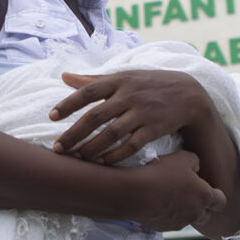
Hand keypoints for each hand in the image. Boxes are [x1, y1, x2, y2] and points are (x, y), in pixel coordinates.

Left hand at [50, 70, 211, 163]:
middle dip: (75, 133)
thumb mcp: (122, 76)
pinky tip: (101, 163)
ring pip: (112, 133)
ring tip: (77, 158)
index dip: (68, 104)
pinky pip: (131, 145)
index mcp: (118, 81)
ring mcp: (142, 113)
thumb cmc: (147, 84)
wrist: (187, 94)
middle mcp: (129, 96)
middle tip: (58, 148)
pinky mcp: (153, 129)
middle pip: (96, 116)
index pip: (88, 91)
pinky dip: (115, 155)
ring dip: (92, 148)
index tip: (51, 117)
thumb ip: (92, 79)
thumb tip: (63, 76)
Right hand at [123, 150, 227, 230]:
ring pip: (189, 219)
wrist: (134, 192)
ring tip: (171, 196)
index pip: (221, 201)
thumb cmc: (160, 172)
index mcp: (204, 196)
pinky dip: (169, 214)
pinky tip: (158, 202)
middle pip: (207, 214)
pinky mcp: (164, 228)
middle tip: (190, 193)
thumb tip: (196, 168)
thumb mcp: (182, 157)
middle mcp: (196, 213)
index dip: (217, 196)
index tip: (210, 190)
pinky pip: (172, 221)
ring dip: (185, 210)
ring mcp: (180, 222)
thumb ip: (195, 162)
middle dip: (202, 205)